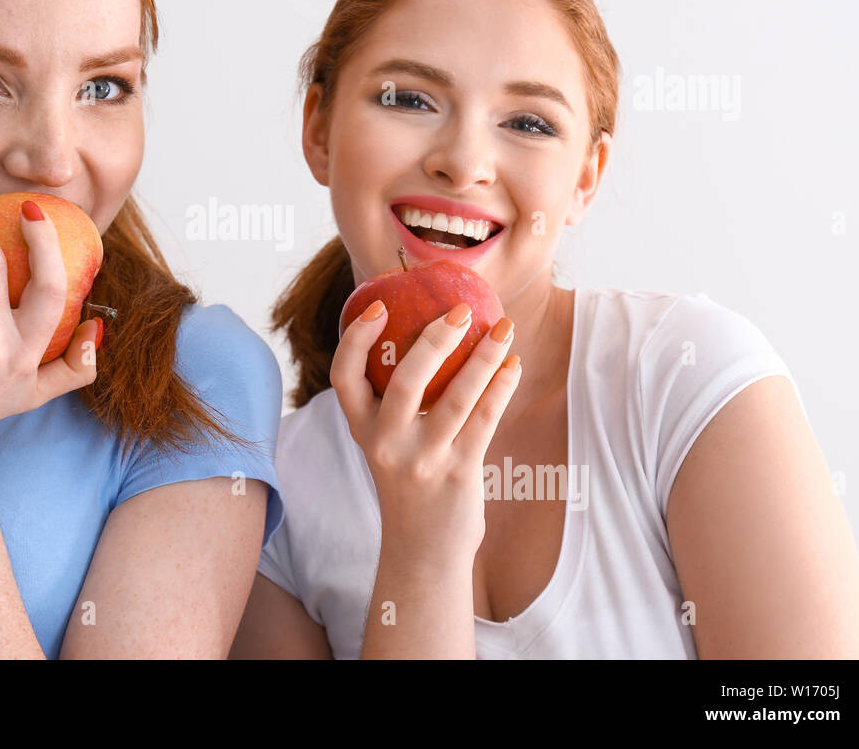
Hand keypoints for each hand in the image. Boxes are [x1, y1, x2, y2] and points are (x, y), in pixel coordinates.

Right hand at [330, 300, 520, 563]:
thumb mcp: (386, 444)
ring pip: (456, 398)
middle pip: (405, 381)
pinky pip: (485, 421)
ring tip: (503, 328)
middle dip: (434, 340)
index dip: (356, 338)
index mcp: (362, 429)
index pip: (344, 376)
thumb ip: (393, 404)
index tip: (379, 307)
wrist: (422, 550)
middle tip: (461, 311)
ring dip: (483, 358)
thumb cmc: (408, 482)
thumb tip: (426, 339)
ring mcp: (422, 460)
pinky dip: (501, 388)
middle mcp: (386, 443)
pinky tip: (513, 366)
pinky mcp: (458, 473)